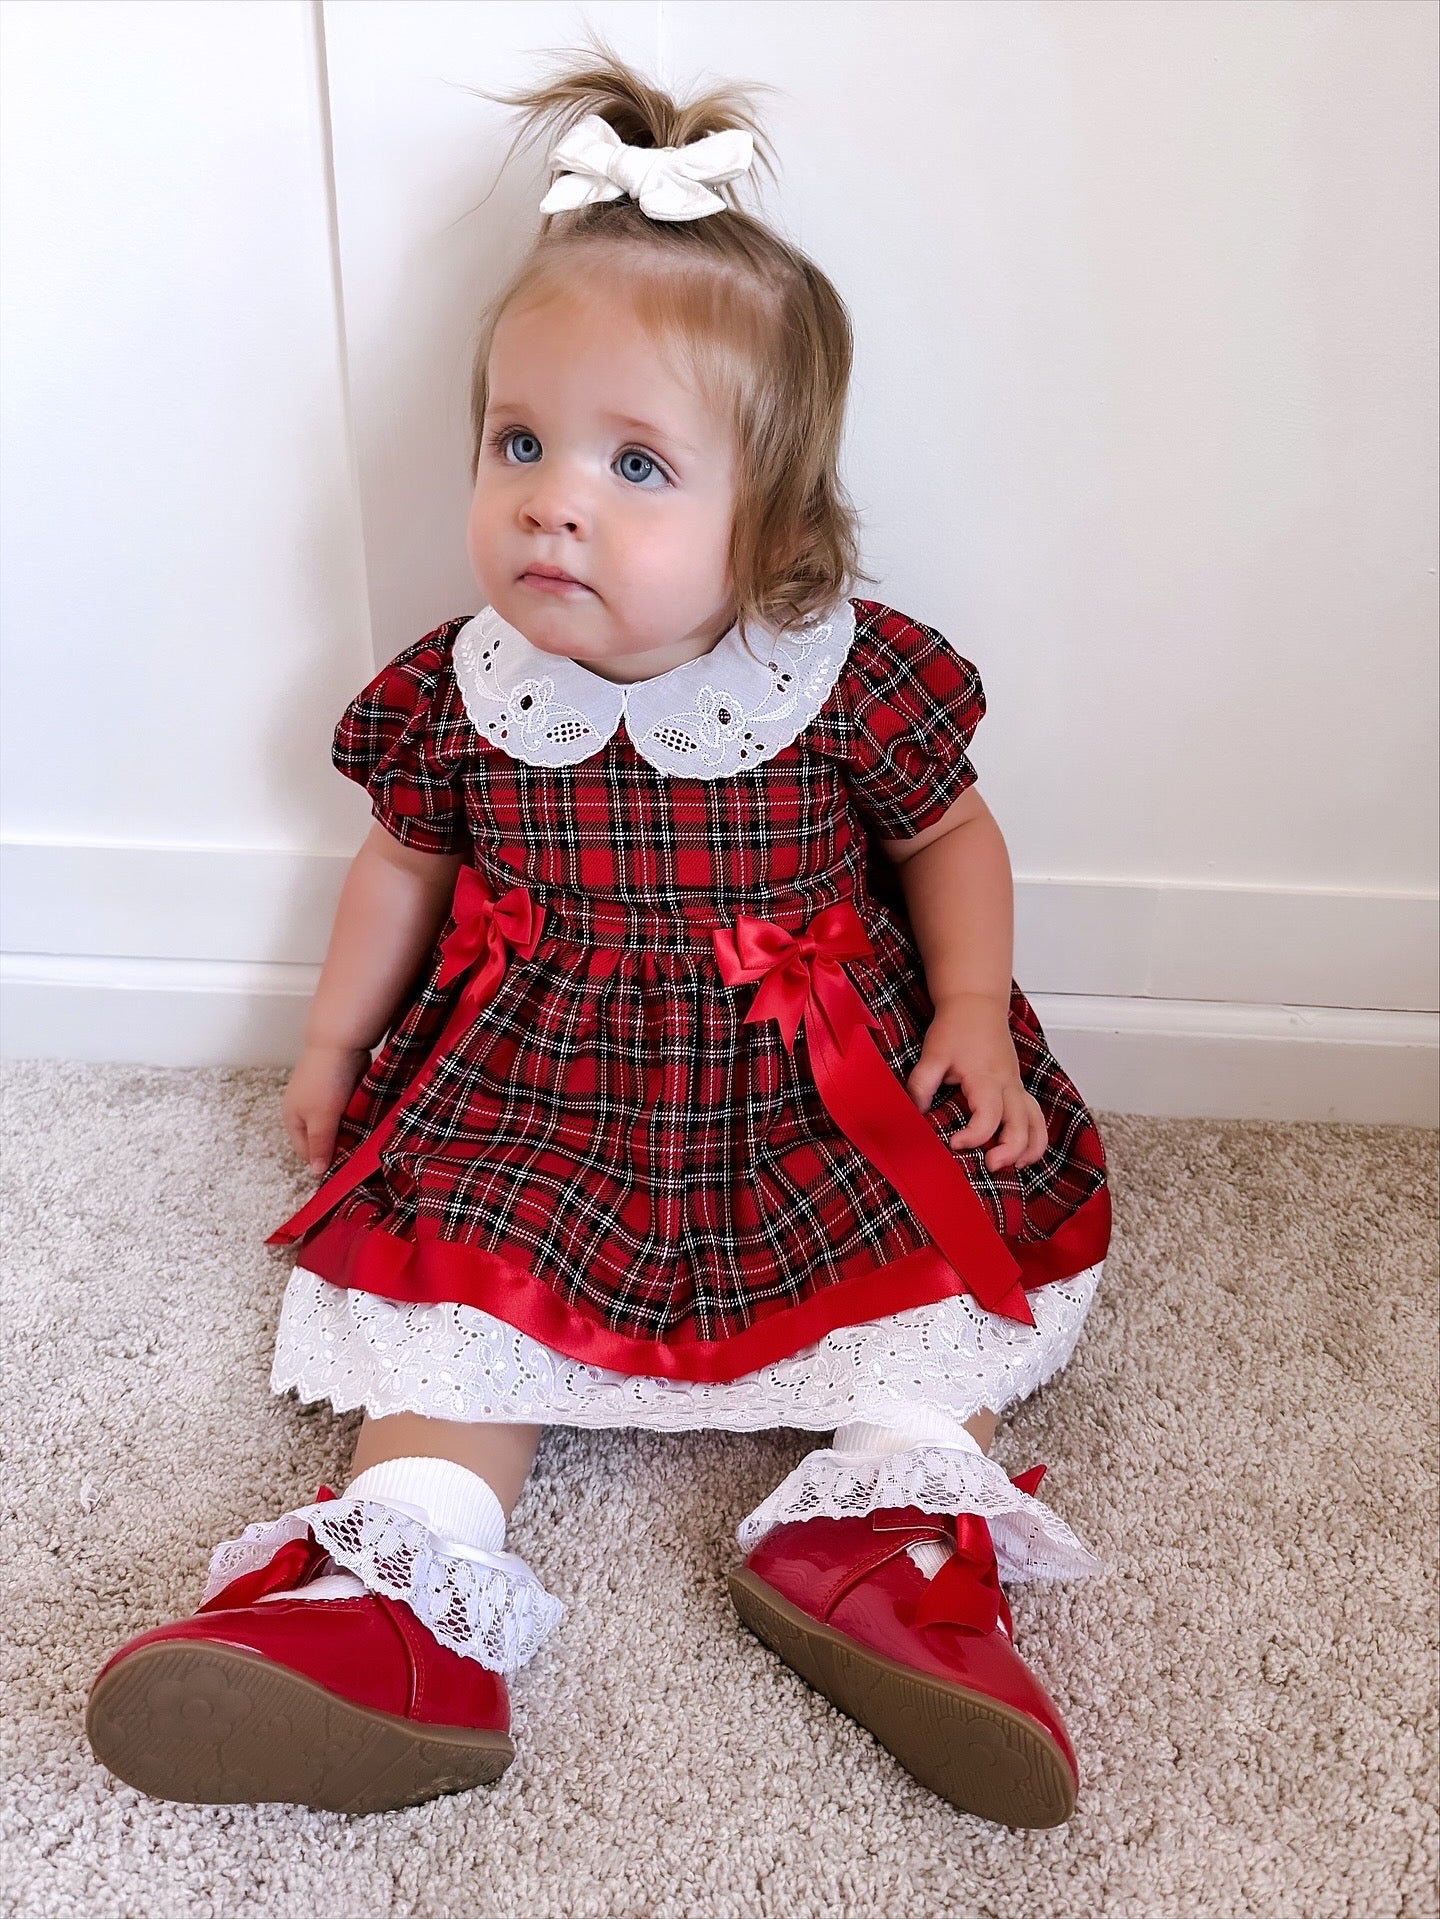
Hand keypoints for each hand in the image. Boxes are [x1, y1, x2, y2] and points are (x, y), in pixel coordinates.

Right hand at [281, 1042, 371, 1176]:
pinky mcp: (338, 1090)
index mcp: (292, 1120)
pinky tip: (368, 1123)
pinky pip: (346, 1112)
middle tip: (358, 1156)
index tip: (346, 1170)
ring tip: (366, 1141)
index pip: (307, 1153)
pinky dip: (355, 1117)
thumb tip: (316, 1173)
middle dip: (339, 1147)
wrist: (341, 1043)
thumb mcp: (321, 1119)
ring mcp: (321, 1099)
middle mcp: (303, 1111)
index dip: (325, 1162)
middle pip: (322, 1139)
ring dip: (349, 1132)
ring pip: (337, 1126)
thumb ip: (320, 1146)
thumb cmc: (325, 1082)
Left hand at [905, 994, 1047, 1171]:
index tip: (955, 1143)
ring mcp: (1016, 1087)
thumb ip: (921, 1083)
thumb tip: (915, 1114)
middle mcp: (1008, 1085)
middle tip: (990, 1166)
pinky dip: (1035, 1137)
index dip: (975, 1135)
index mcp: (986, 1078)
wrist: (976, 1004)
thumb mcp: (932, 1053)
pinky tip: (1022, 1154)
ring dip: (1030, 1148)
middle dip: (1011, 1150)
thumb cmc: (956, 1027)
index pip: (989, 1115)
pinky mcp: (1017, 1088)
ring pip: (1036, 1123)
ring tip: (1013, 1167)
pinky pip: (1035, 1116)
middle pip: (1022, 1124)